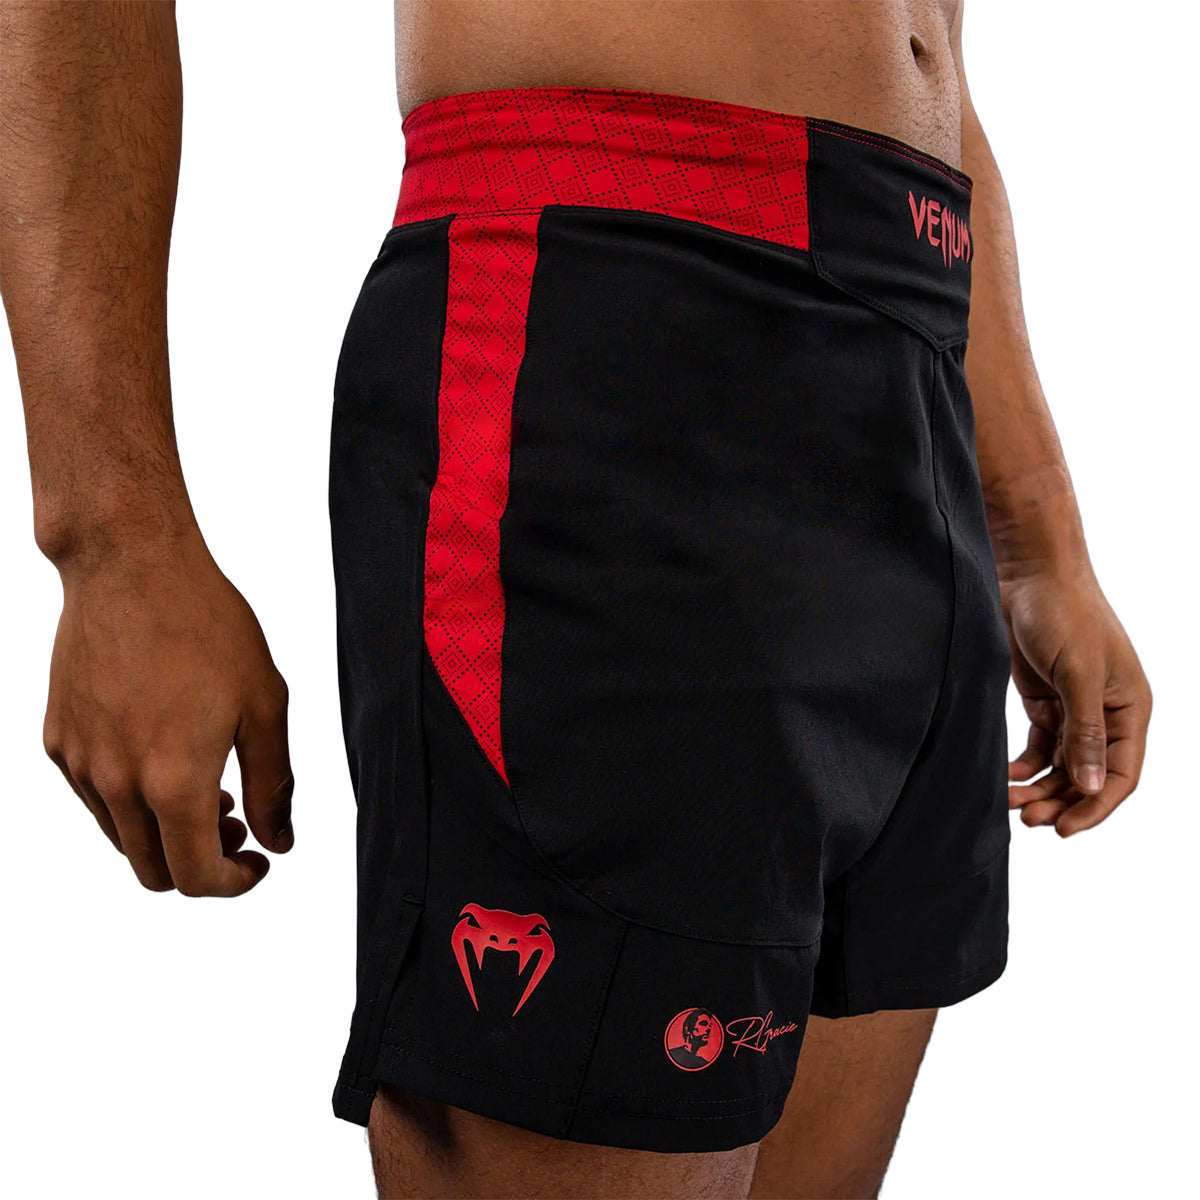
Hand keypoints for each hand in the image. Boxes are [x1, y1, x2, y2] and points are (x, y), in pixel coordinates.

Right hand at [42, 525, 292, 894]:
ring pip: (122, 838)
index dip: (233, 884)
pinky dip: (132, 801)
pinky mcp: (57, 740)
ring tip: (208, 788)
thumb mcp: (265, 706)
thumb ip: (274, 786)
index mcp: (174, 781)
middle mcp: (116, 783)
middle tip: (238, 825)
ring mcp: (79, 764)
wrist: (132, 567)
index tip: (257, 863)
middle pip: (154, 871)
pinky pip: (95, 798)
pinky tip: (163, 758)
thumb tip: (279, 842)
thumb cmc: (208, 627)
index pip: (196, 877)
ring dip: (166, 833)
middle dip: (202, 864)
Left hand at [1002, 565, 1150, 835]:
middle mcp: (1106, 714)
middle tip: (1027, 819)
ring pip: (1061, 766)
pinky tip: (1006, 780)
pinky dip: (1024, 767)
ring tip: (1011, 805)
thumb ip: (1084, 730)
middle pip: (1087, 776)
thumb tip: (1089, 785)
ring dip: (1040, 789)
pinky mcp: (1044, 701)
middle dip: (1060, 801)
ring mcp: (1074, 708)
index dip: (1094, 806)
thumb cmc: (1064, 612)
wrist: (1029, 573)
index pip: (1120, 774)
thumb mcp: (1078, 673)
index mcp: (1130, 709)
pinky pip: (1039, 747)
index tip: (1064, 830)